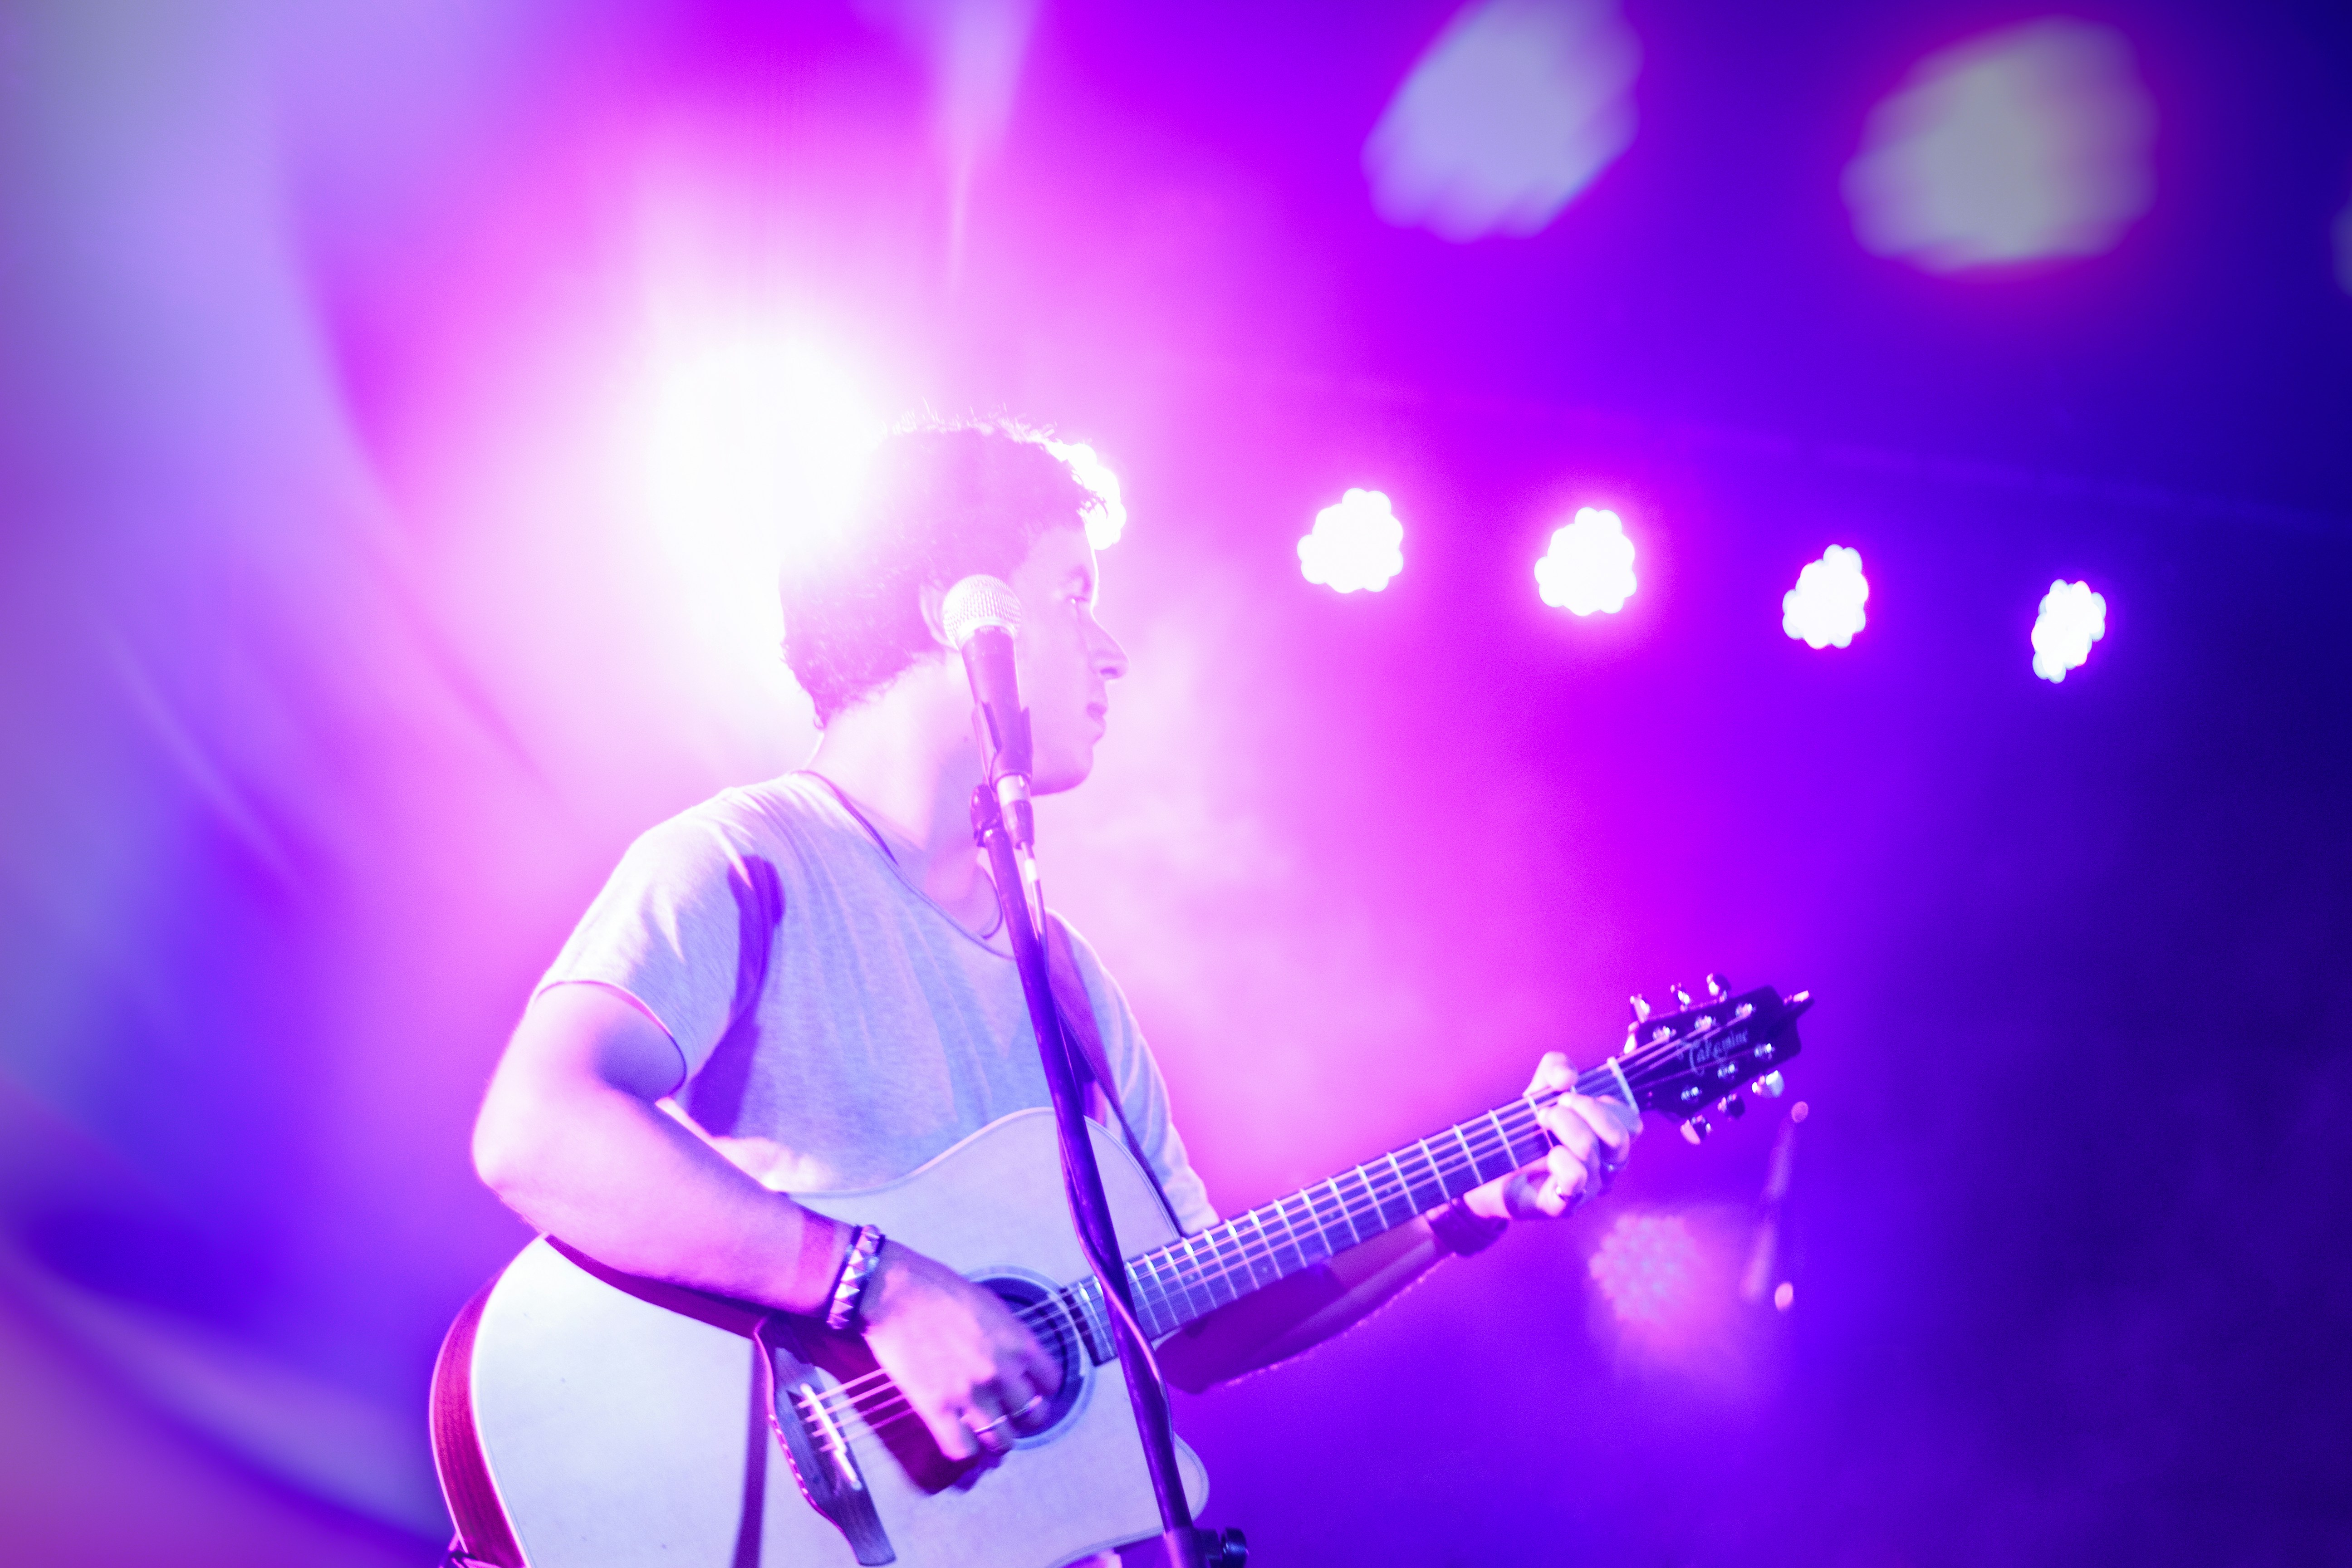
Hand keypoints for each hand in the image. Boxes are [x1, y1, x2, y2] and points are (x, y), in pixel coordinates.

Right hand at [855, 1242, 1062, 1460]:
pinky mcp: (937, 1409)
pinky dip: (966, 1450)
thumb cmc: (940, 1289)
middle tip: (1010, 1415)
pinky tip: (962, 1439)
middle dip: (1024, 1419)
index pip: (1051, 1382)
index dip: (1042, 1389)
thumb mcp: (990, 1305)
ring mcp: (970, 1394)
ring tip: (989, 1435)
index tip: (1031, 1390)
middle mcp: (1001, 1373)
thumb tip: (1013, 1358)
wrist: (896, 1292)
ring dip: (998, 1441)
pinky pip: (962, 1449)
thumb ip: (1007, 1336)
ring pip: (1002, 1441)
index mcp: (1018, 1343)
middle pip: (1033, 1416)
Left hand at [1464, 1052, 1640, 1221]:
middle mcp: (1604, 1167)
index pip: (1631, 1123)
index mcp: (1605, 1141)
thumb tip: (1568, 1077)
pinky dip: (1561, 1160)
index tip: (1570, 1095)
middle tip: (1554, 1107)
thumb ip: (1555, 1070)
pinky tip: (1548, 1156)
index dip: (1605, 1104)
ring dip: (1565, 1127)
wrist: (1486, 1168)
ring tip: (1540, 1121)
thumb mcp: (1539, 1091)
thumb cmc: (1522, 1132)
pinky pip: (1576, 1179)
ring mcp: (1587, 1190)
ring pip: (1592, 1153)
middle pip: (1620, 1138)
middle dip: (1588, 1111)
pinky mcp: (1563, 1206)